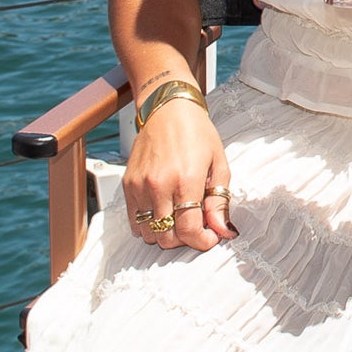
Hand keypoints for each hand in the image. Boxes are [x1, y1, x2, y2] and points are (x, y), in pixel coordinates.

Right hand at [122, 98, 234, 254]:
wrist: (168, 109)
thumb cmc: (197, 133)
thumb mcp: (219, 165)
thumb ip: (220, 202)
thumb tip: (223, 231)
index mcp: (186, 179)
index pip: (189, 230)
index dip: (202, 241)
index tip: (210, 238)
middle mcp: (159, 185)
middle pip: (167, 237)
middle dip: (185, 239)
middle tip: (196, 225)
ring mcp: (140, 186)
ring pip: (149, 233)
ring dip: (166, 233)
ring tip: (180, 217)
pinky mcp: (128, 185)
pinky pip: (134, 221)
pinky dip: (149, 224)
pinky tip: (164, 211)